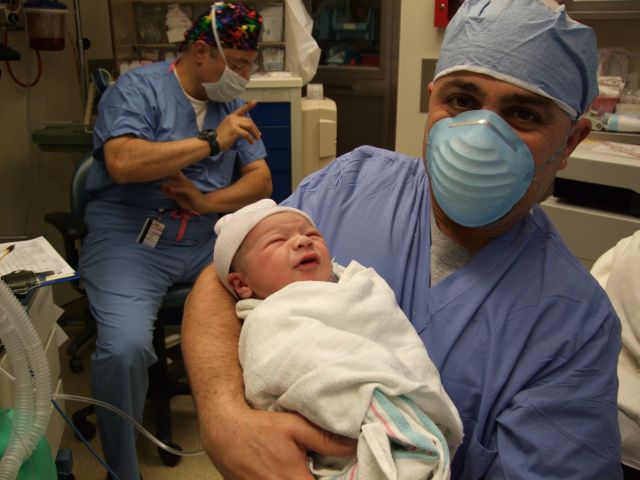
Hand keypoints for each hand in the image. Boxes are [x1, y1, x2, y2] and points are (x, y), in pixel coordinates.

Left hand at [161, 172, 206, 212]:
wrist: (201, 205)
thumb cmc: (190, 201)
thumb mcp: (178, 197)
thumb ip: (170, 193)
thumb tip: (162, 188)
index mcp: (183, 182)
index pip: (175, 173)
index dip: (167, 171)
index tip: (157, 171)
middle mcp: (186, 181)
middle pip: (176, 174)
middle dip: (168, 174)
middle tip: (157, 173)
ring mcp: (189, 186)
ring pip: (179, 181)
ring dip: (170, 182)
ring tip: (162, 183)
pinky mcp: (191, 191)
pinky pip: (183, 188)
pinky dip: (176, 188)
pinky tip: (171, 189)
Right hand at [202, 408, 356, 479]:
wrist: (225, 431)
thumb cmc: (259, 427)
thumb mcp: (295, 426)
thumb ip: (325, 439)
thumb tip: (352, 446)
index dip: (334, 479)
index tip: (335, 473)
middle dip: (318, 479)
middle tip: (315, 467)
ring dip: (301, 479)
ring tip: (300, 468)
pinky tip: (287, 470)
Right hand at [216, 101, 261, 150]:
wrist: (213, 142)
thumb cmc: (221, 137)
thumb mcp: (229, 128)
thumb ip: (237, 125)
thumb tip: (247, 129)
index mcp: (231, 117)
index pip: (241, 110)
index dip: (249, 106)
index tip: (255, 101)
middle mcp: (232, 118)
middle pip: (248, 121)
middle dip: (255, 128)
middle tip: (258, 135)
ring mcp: (233, 123)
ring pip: (249, 126)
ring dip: (254, 133)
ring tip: (256, 139)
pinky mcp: (234, 130)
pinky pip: (246, 134)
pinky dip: (250, 138)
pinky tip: (251, 142)